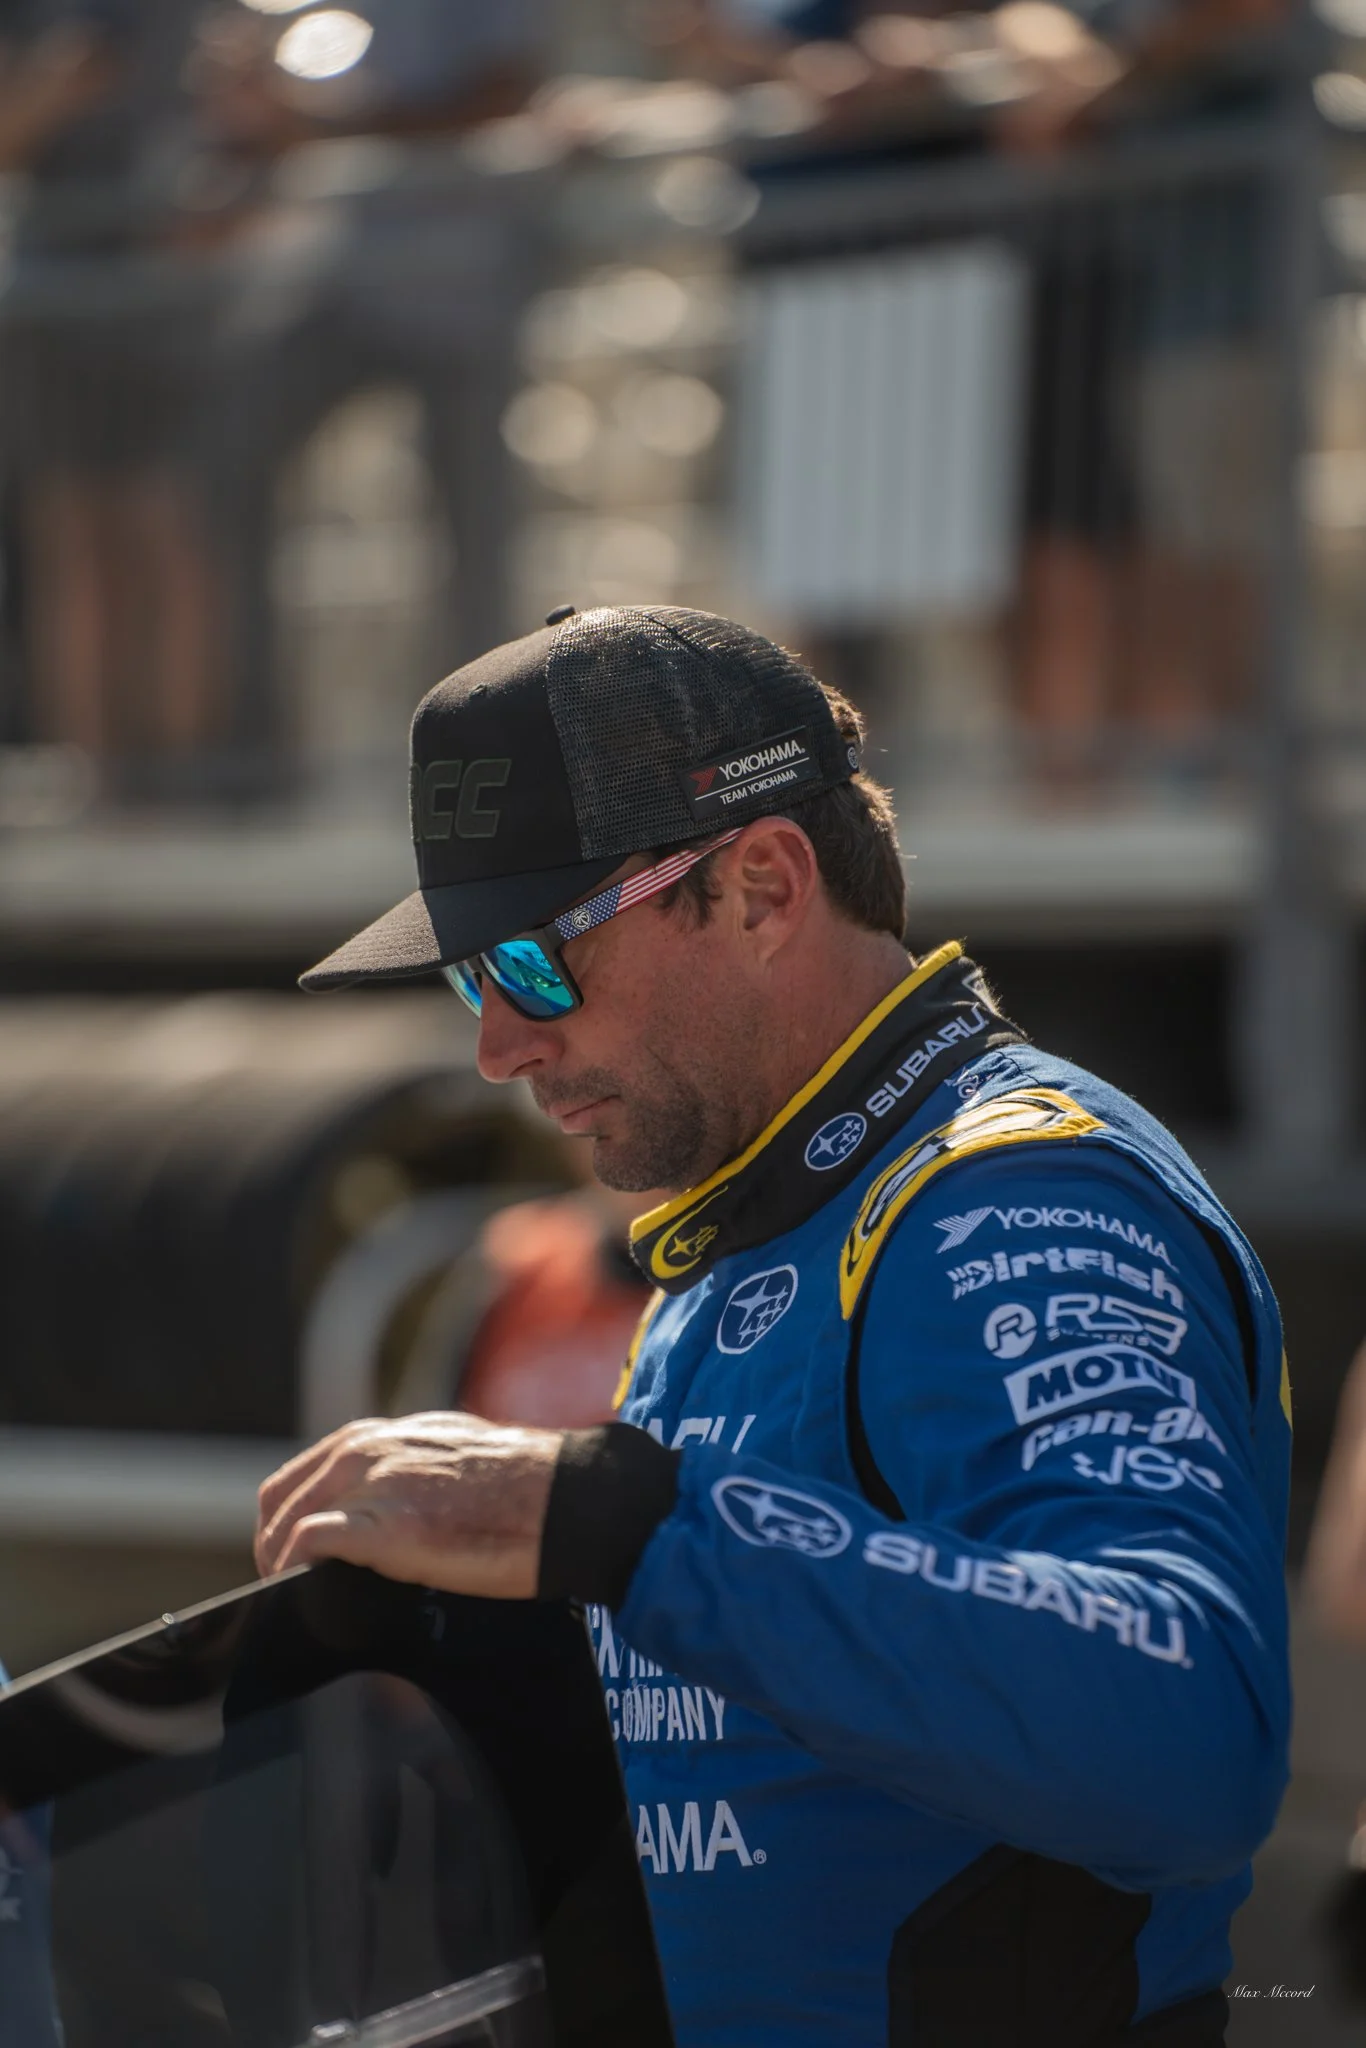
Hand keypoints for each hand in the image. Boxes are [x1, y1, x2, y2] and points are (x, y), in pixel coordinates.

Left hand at [254, 1412, 563, 1598]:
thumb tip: (415, 1501)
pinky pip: (306, 1544)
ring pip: (284, 1521)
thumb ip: (423, 1470)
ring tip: (288, 1594)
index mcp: (391, 1434)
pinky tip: (302, 1592)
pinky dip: (294, 1570)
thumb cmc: (532, 1488)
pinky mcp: (383, 1526)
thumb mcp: (463, 1455)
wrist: (566, 1499)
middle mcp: (371, 1450)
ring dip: (277, 1561)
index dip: (293, 1511)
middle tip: (283, 1580)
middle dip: (273, 1540)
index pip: (310, 1468)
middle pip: (283, 1495)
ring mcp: (374, 1485)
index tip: (296, 1548)